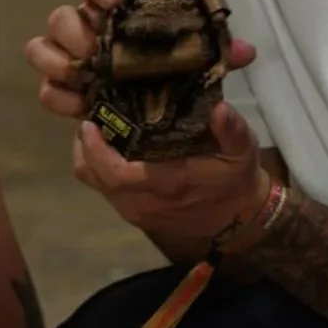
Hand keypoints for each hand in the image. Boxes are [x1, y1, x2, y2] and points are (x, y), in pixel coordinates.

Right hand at [24, 0, 255, 120]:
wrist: (165, 118)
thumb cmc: (177, 70)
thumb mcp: (202, 60)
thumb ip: (218, 51)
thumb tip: (245, 51)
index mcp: (118, 10)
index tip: (115, 1)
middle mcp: (89, 29)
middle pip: (61, 15)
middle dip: (76, 32)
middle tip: (98, 51)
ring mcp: (72, 60)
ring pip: (42, 47)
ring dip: (58, 60)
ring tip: (85, 76)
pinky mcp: (65, 91)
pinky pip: (46, 89)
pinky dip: (58, 96)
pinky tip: (81, 106)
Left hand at [73, 102, 270, 241]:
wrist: (236, 219)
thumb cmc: (235, 180)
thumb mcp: (243, 151)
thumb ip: (232, 130)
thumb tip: (219, 108)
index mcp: (167, 184)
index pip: (116, 173)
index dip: (96, 149)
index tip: (89, 122)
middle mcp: (143, 202)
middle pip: (94, 176)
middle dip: (85, 146)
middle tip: (91, 115)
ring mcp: (135, 211)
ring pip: (94, 183)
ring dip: (89, 156)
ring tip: (98, 128)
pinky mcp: (133, 213)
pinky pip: (102, 189)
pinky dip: (98, 166)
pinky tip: (110, 146)